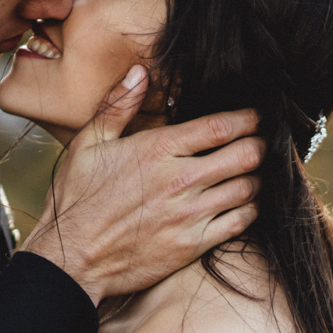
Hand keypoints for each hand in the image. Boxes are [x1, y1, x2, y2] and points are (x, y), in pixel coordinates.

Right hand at [22, 66, 263, 303]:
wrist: (71, 260)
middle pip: (245, 155)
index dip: (248, 118)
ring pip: (248, 188)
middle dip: (259, 145)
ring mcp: (189, 215)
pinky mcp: (192, 245)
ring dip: (256, 177)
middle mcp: (180, 180)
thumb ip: (117, 106)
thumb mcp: (88, 145)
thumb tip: (139, 73)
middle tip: (260, 143)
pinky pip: (240, 222)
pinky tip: (243, 203)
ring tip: (253, 171)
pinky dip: (250, 209)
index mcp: (157, 150)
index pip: (221, 126)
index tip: (257, 115)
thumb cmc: (76, 201)